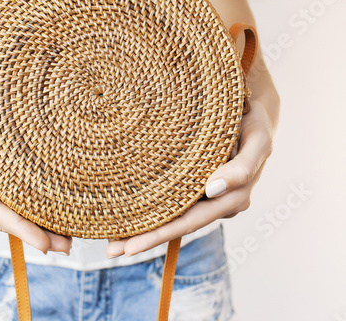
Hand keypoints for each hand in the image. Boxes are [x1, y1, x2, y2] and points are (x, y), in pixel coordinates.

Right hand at [0, 78, 71, 254]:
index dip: (18, 228)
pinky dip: (22, 210)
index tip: (44, 243)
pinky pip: (1, 200)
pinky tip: (42, 216)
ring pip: (3, 213)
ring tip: (62, 237)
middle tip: (65, 246)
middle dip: (32, 233)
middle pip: (0, 219)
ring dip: (31, 225)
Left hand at [106, 100, 273, 257]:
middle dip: (143, 239)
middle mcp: (216, 203)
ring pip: (172, 217)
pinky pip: (173, 202)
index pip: (189, 222)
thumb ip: (242, 168)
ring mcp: (206, 197)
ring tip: (113, 241)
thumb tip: (213, 190)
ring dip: (143, 229)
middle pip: (175, 226)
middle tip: (111, 251)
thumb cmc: (254, 127)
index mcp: (231, 199)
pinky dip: (151, 211)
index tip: (129, 248)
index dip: (159, 235)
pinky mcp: (197, 186)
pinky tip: (130, 216)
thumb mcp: (258, 143)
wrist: (253, 117)